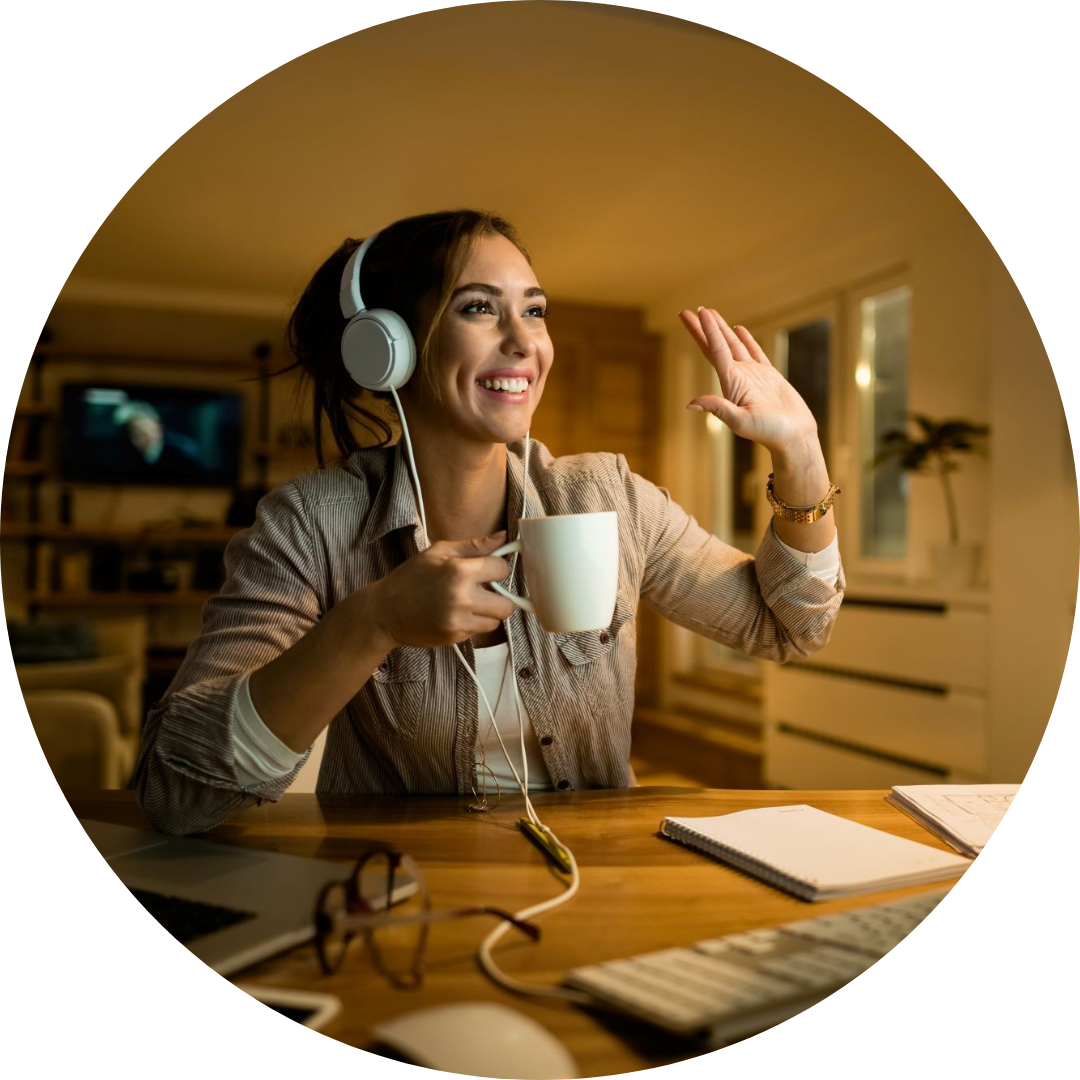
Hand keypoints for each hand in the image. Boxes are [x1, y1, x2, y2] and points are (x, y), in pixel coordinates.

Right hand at [362, 532, 515, 649]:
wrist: (384, 612)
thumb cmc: (411, 578)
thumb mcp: (439, 552)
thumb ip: (474, 546)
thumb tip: (503, 537)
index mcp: (460, 571)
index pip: (502, 569)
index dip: (496, 568)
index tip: (487, 570)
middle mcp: (463, 598)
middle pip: (507, 604)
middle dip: (499, 596)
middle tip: (483, 591)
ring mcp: (459, 621)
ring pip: (496, 621)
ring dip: (488, 612)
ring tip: (468, 603)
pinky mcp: (455, 638)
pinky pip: (479, 631)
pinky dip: (473, 623)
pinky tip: (455, 614)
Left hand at [679, 307, 818, 454]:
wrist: (794, 437)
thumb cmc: (769, 432)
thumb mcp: (740, 421)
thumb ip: (718, 409)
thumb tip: (691, 404)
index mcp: (731, 383)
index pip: (714, 351)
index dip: (704, 331)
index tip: (693, 314)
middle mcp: (738, 376)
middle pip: (717, 345)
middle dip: (703, 328)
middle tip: (688, 311)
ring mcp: (753, 375)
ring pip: (734, 344)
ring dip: (721, 329)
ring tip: (710, 312)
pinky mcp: (768, 375)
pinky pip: (754, 351)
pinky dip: (746, 339)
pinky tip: (738, 329)